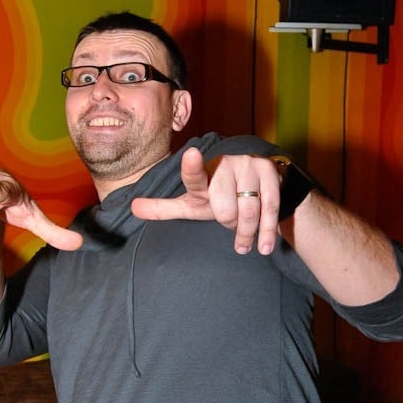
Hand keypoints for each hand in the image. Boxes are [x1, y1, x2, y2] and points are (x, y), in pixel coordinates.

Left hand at [131, 147, 282, 254]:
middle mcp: (225, 165)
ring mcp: (248, 165)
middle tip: (230, 220)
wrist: (258, 186)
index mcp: (203, 175)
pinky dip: (267, 232)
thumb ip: (164, 208)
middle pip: (225, 210)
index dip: (192, 168)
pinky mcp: (269, 171)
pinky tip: (265, 247)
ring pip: (247, 211)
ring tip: (245, 239)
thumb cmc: (220, 197)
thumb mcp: (192, 204)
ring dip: (247, 231)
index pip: (194, 176)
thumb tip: (133, 208)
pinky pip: (269, 209)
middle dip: (228, 223)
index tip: (191, 155)